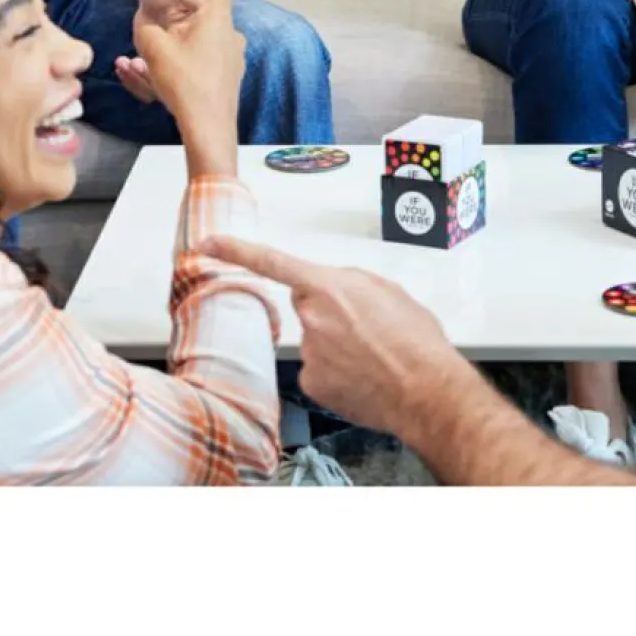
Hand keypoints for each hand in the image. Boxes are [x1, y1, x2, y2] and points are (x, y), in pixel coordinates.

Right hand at [128, 0, 246, 167]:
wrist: (208, 127)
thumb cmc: (185, 81)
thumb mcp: (154, 48)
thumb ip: (147, 29)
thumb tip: (147, 25)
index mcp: (217, 18)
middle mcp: (231, 35)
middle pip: (198, 24)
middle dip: (168, 34)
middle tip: (139, 55)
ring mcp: (233, 58)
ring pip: (195, 49)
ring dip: (168, 57)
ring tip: (138, 72)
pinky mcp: (229, 79)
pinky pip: (200, 67)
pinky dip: (180, 71)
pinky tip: (157, 87)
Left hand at [198, 235, 461, 436]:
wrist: (427, 391)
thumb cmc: (416, 340)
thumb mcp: (389, 291)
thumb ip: (353, 282)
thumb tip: (339, 290)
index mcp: (330, 287)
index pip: (272, 262)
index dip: (236, 251)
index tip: (208, 244)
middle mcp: (312, 319)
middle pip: (308, 307)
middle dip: (329, 313)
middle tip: (367, 329)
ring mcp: (310, 353)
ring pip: (317, 341)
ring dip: (338, 346)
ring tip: (374, 356)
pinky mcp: (312, 383)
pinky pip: (319, 370)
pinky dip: (337, 373)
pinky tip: (363, 377)